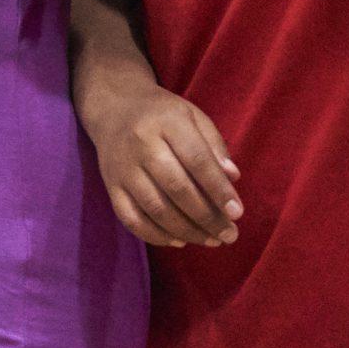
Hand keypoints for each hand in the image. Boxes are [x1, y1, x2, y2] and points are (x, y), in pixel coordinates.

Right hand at [77, 79, 243, 249]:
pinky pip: (130, 218)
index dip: (218, 189)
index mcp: (167, 123)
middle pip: (176, 188)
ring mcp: (122, 167)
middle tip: (229, 235)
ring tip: (211, 240)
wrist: (112, 107)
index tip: (237, 212)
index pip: (196, 160)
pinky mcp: (110, 185)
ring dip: (186, 231)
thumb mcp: (193, 117)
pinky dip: (155, 235)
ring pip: (155, 208)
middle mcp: (141, 145)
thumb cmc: (162, 114)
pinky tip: (178, 240)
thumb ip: (214, 146)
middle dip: (207, 217)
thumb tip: (232, 178)